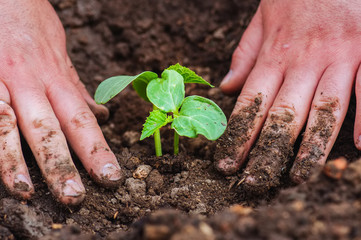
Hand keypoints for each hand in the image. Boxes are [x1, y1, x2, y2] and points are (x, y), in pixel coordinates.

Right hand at [0, 0, 122, 203]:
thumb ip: (75, 88)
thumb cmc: (28, 22)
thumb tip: (101, 115)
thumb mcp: (60, 52)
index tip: (111, 178)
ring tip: (25, 193)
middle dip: (62, 165)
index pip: (81, 120)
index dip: (97, 150)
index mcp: (54, 77)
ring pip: (5, 125)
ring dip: (14, 161)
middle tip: (76, 198)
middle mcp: (28, 81)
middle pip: (48, 127)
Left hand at [215, 0, 360, 192]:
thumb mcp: (260, 19)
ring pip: (324, 110)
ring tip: (297, 178)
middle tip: (254, 183)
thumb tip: (225, 89)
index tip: (227, 164)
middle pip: (284, 115)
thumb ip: (244, 55)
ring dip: (312, 148)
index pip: (252, 103)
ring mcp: (340, 55)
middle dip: (267, 153)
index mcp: (275, 54)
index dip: (238, 137)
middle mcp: (305, 59)